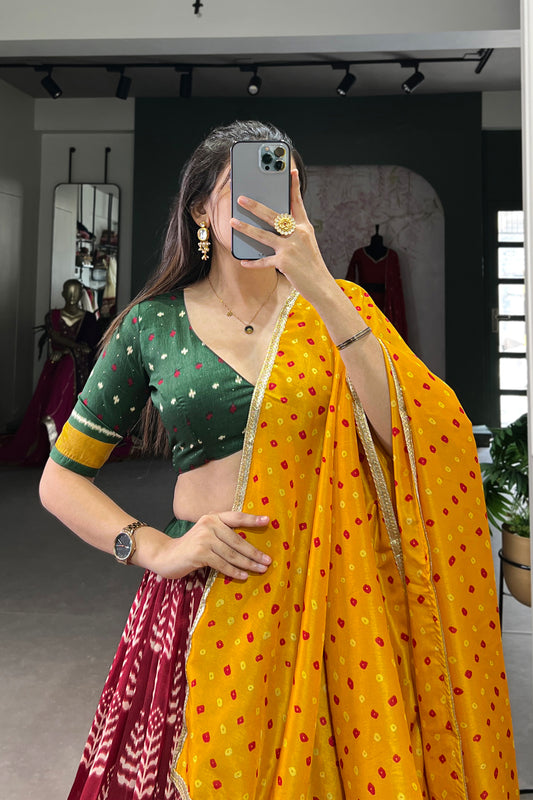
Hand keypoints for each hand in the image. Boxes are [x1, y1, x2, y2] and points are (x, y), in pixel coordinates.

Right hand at [152, 511, 271, 580]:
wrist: (166, 555)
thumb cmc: (190, 547)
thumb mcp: (206, 535)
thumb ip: (222, 534)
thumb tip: (248, 546)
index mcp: (212, 517)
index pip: (236, 517)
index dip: (252, 519)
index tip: (268, 521)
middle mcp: (209, 524)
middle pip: (237, 540)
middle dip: (254, 552)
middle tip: (268, 560)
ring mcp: (204, 538)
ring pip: (231, 554)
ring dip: (248, 563)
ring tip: (260, 569)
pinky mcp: (199, 553)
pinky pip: (222, 564)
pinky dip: (234, 571)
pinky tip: (243, 576)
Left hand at [230, 169, 332, 300]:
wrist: (321, 285)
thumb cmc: (311, 264)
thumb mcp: (307, 243)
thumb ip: (294, 232)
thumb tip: (276, 224)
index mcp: (305, 227)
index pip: (298, 203)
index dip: (294, 187)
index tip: (291, 171)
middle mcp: (298, 234)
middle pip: (273, 216)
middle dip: (255, 206)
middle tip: (241, 198)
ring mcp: (290, 248)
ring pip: (264, 235)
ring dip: (246, 228)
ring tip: (233, 221)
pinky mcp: (284, 262)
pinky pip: (264, 261)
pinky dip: (253, 262)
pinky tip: (243, 261)